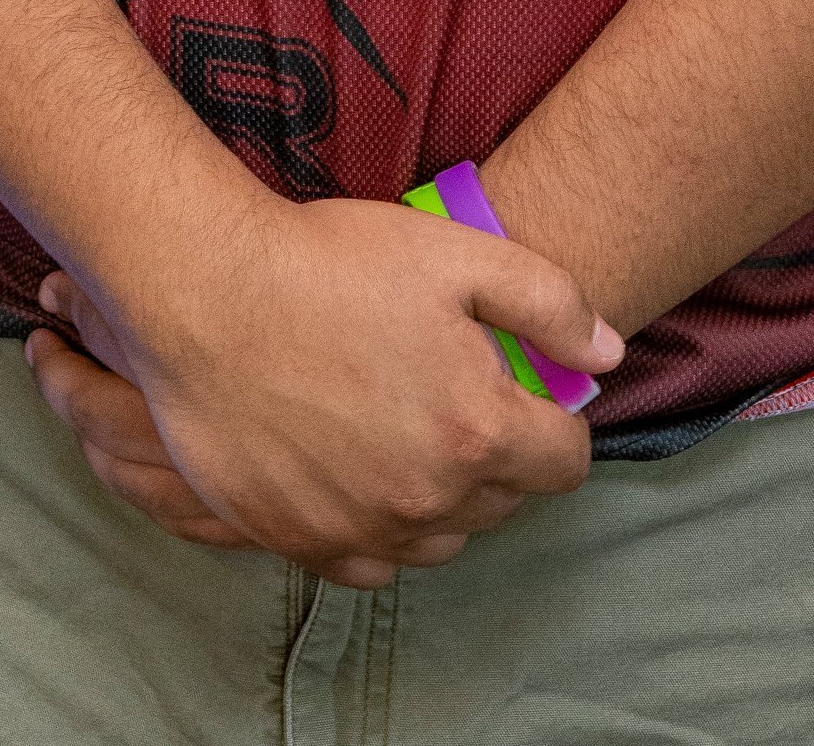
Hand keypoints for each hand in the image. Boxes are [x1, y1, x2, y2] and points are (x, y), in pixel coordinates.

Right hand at [27, 194, 620, 586]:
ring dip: (442, 496)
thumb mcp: (454, 251)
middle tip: (456, 395)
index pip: (566, 463)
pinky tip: (359, 472)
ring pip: (440, 539)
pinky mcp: (301, 541)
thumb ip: (548, 302)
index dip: (556, 422)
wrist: (206, 293)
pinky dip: (379, 528)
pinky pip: (369, 562)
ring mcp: (362, 528)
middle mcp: (429, 498)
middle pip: (503, 502)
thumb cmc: (327, 264)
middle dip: (498, 455)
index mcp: (478, 431)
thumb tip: (608, 355)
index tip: (526, 391)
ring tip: (407, 430)